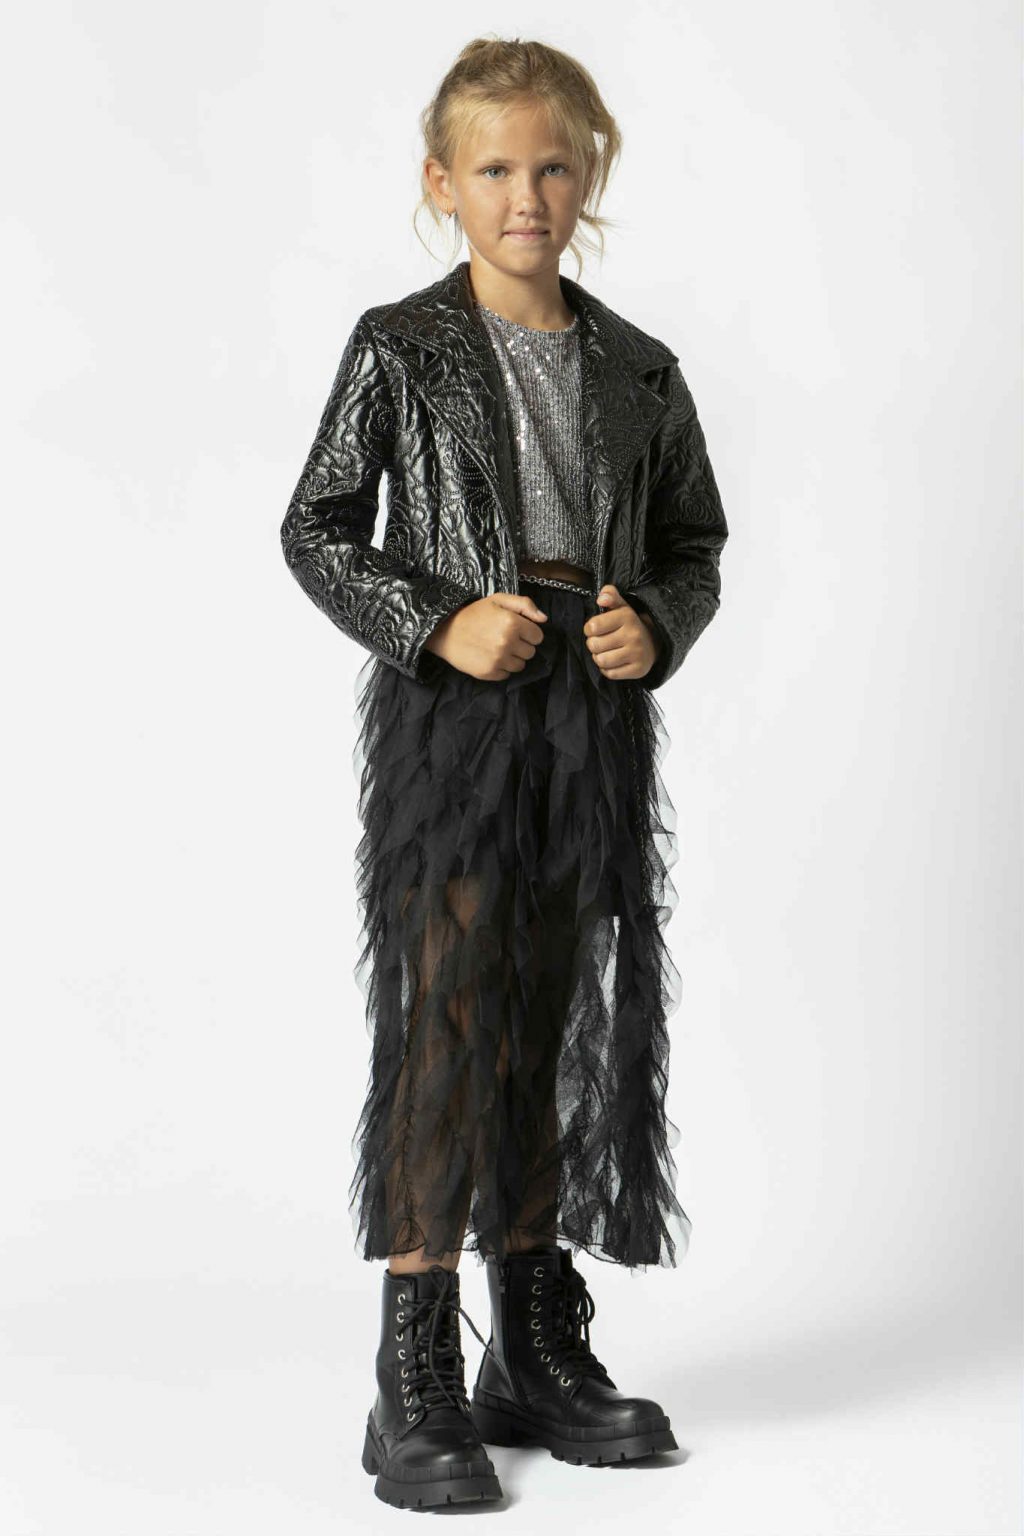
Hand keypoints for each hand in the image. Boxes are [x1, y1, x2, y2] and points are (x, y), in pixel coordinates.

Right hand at [425, 592, 547, 680]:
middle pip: (530, 652)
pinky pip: (506, 675)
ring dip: (513, 658)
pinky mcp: (489, 672)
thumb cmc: (474, 613)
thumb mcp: (498, 600)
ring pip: (520, 665)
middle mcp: (508, 642)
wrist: (445, 631)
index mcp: (513, 623)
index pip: (538, 637)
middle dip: (521, 646)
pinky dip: (501, 668)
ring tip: (498, 649)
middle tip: (505, 639)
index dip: (529, 633)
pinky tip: (490, 657)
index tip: (517, 630)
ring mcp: (498, 660)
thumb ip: (524, 605)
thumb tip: (544, 619)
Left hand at [583, 584, 662, 680]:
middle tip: (601, 641)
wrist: (653, 643)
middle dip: (593, 644)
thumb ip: (609, 595)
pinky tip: (615, 661)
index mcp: (627, 617)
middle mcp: (633, 635)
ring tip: (607, 651)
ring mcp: (637, 653)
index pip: (592, 626)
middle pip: (594, 645)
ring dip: (599, 657)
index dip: (589, 629)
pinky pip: (610, 674)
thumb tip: (601, 598)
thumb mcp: (620, 607)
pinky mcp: (638, 670)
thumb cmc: (629, 625)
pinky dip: (608, 669)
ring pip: (601, 661)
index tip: (596, 629)